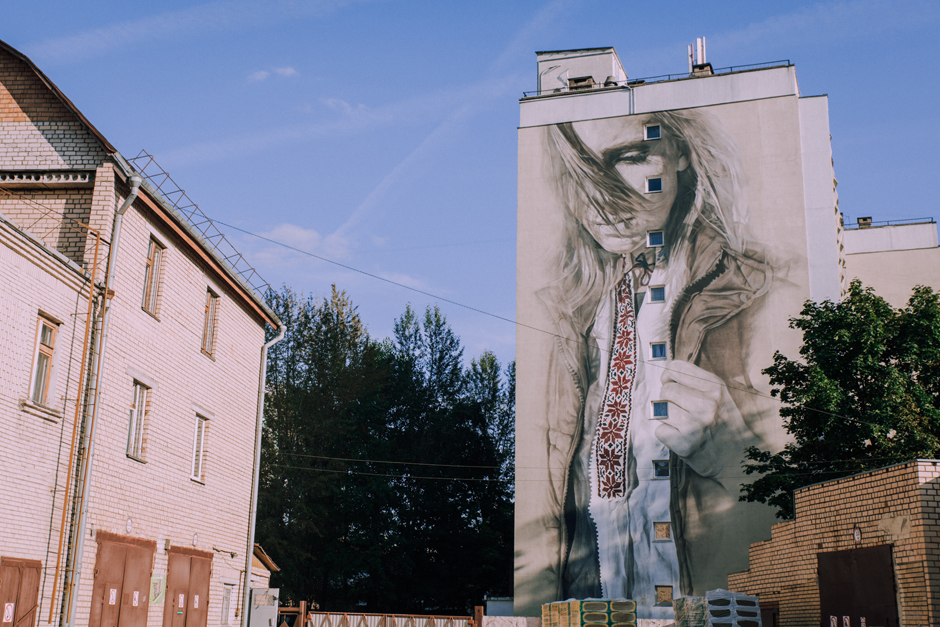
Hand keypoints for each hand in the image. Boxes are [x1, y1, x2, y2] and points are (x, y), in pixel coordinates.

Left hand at [654, 360, 747, 476]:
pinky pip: (659, 431)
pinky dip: (667, 435)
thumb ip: (695, 381)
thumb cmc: (723, 423)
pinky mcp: (685, 445)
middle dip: (668, 399)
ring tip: (683, 424)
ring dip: (667, 417)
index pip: (676, 368)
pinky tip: (683, 438)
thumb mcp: (719, 395)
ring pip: (660, 409)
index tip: (672, 383)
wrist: (738, 458)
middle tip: (683, 410)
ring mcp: (695, 425)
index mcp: (715, 387)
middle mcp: (707, 404)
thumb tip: (665, 374)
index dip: (668, 376)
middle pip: (665, 390)